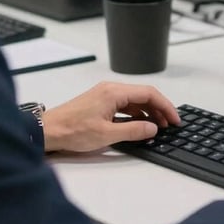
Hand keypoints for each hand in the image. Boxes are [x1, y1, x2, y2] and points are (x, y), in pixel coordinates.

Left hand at [41, 81, 179, 152]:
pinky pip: (125, 105)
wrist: (48, 130)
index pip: (149, 93)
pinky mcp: (100, 103)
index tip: (175, 119)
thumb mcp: (107, 134)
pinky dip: (136, 114)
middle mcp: (111, 89)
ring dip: (148, 112)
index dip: (165, 106)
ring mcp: (105, 95)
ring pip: (134, 100)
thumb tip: (153, 128)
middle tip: (169, 125)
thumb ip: (133, 130)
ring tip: (157, 127)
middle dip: (159, 109)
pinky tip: (140, 126)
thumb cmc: (73, 131)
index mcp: (114, 92)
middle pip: (143, 95)